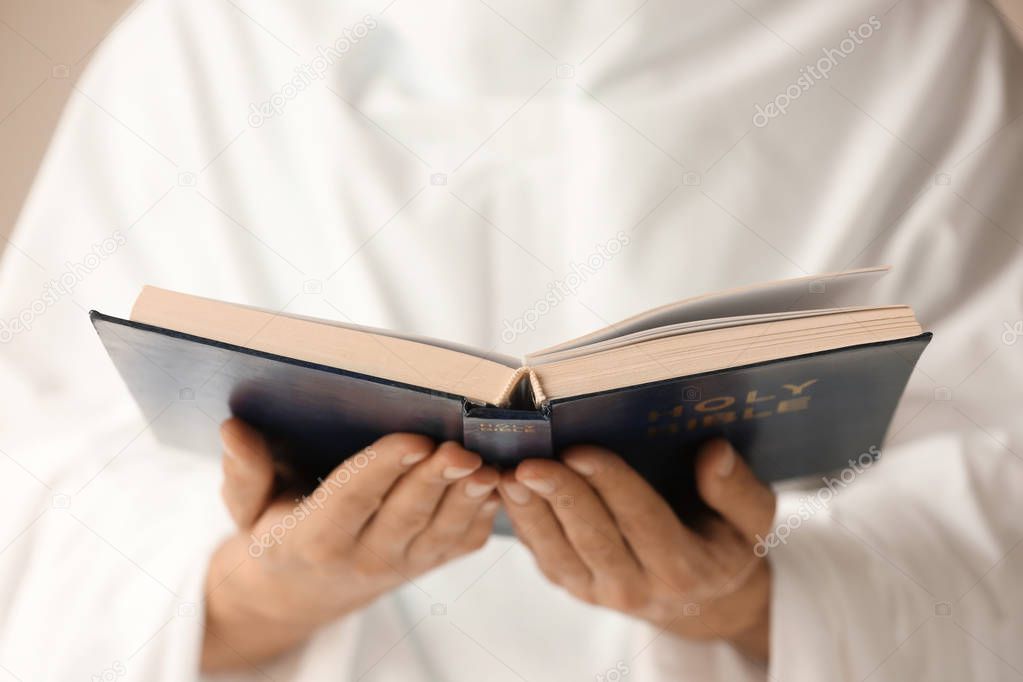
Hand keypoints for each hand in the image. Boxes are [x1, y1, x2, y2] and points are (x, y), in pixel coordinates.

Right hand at [202, 419, 500, 670]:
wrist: (301, 592)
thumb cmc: (275, 531)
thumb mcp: (246, 507)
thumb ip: (243, 470)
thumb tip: (232, 427)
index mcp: (312, 539)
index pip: (350, 499)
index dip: (381, 468)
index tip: (411, 437)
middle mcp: (361, 558)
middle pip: (404, 516)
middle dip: (435, 480)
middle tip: (461, 449)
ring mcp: (401, 566)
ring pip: (440, 532)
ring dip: (467, 498)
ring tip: (486, 466)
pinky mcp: (429, 564)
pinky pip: (461, 543)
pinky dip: (482, 513)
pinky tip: (495, 483)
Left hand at [498, 439, 774, 660]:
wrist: (701, 598)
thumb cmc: (725, 543)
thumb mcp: (751, 522)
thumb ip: (738, 490)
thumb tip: (713, 452)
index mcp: (685, 568)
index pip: (643, 521)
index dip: (611, 485)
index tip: (580, 450)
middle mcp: (638, 588)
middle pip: (593, 536)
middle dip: (559, 495)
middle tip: (530, 461)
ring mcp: (598, 591)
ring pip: (557, 550)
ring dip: (530, 511)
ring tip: (509, 474)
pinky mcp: (572, 584)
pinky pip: (542, 554)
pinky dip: (522, 521)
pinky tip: (508, 488)